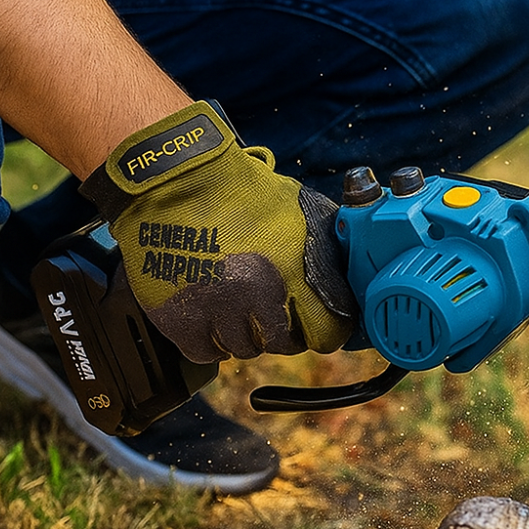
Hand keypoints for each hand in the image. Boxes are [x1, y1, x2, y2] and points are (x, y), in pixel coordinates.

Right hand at [80, 101, 355, 362]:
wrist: (176, 178)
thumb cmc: (244, 192)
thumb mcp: (303, 211)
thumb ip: (329, 251)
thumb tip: (352, 281)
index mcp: (294, 271)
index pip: (327, 334)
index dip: (326, 329)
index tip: (318, 322)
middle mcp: (257, 296)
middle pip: (285, 345)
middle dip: (284, 329)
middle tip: (272, 306)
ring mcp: (216, 309)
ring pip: (245, 349)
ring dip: (245, 331)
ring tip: (236, 300)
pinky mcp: (179, 317)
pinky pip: (207, 351)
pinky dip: (210, 338)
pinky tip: (211, 311)